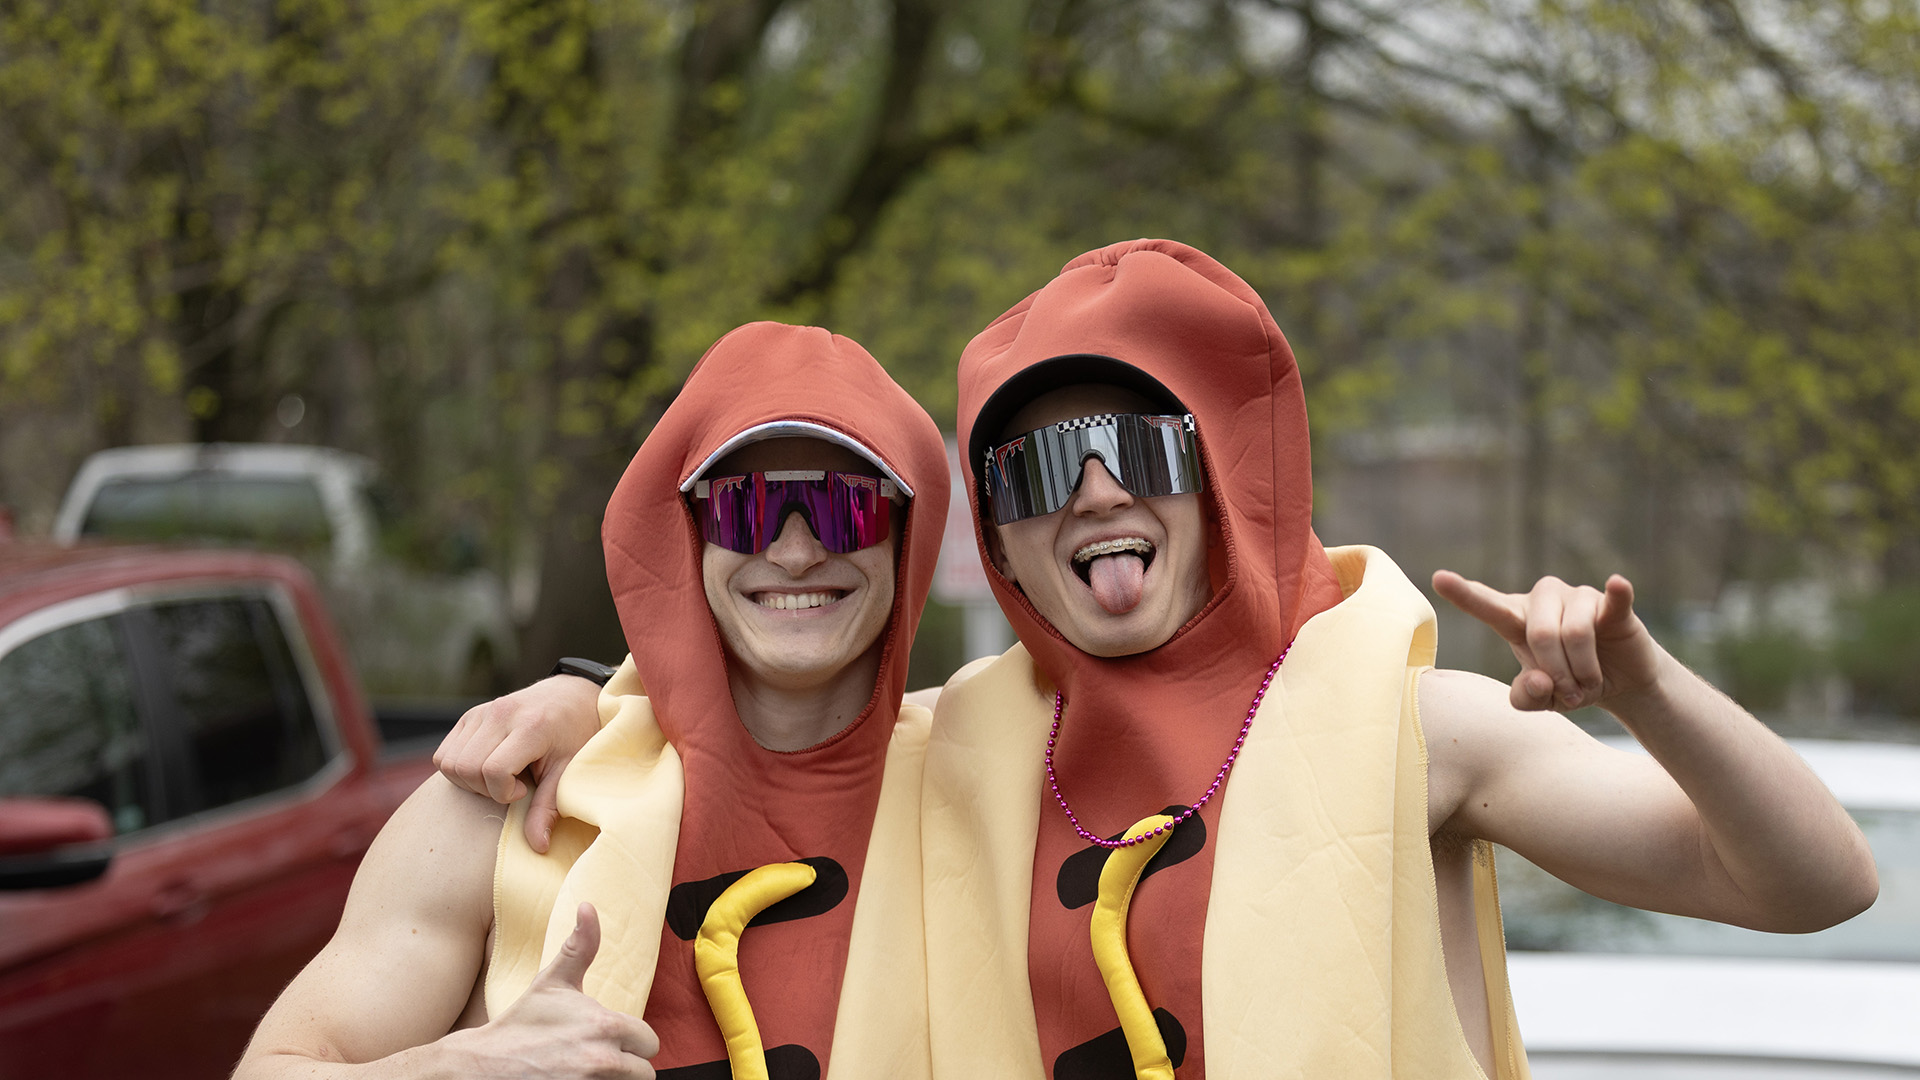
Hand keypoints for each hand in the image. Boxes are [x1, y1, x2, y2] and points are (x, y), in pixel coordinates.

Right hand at [435, 675, 602, 852]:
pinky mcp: (469, 716)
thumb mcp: (569, 772)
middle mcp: (501, 714)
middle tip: (511, 787)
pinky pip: (443, 753)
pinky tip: (486, 768)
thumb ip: (548, 808)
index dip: (504, 792)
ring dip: (469, 781)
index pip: (494, 770)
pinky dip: (458, 769)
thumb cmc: (574, 736)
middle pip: (466, 768)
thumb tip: (538, 847)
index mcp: (530, 726)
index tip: (524, 791)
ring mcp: (481, 712)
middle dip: (484, 790)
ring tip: (499, 779)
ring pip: (449, 762)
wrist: (570, 697)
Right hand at [444, 903, 658, 1077]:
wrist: (482, 1066)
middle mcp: (602, 1060)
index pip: (649, 1042)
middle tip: (601, 1060)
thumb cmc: (522, 1023)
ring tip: (587, 1071)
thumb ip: (581, 946)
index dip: (633, 1042)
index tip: (612, 1041)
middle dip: (628, 1067)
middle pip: (644, 1073)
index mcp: (604, 1026)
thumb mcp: (553, 982)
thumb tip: (588, 905)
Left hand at [1432, 571, 1660, 712]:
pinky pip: (1614, 599)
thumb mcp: (1541, 699)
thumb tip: (1540, 680)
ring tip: (1589, 684)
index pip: (1486, 606)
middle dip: (1556, 674)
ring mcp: (1577, 596)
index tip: (1438, 578)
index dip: (1463, 593)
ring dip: (1583, 671)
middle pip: (1540, 634)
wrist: (1618, 682)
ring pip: (1574, 633)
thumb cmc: (1568, 683)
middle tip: (1569, 695)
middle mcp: (1542, 600)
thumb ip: (1527, 697)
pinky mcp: (1612, 603)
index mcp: (1514, 619)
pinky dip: (1616, 594)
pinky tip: (1616, 585)